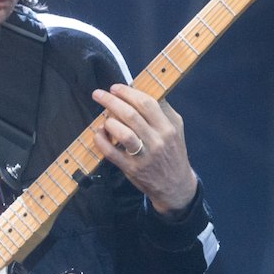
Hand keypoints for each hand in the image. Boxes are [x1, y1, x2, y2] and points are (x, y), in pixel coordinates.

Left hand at [92, 84, 197, 215]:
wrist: (175, 185)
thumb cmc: (172, 152)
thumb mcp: (175, 129)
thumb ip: (162, 110)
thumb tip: (141, 90)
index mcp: (168, 127)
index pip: (146, 103)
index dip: (128, 93)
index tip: (115, 88)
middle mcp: (157, 140)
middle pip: (131, 115)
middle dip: (111, 101)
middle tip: (98, 94)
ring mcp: (144, 156)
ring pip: (122, 133)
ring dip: (108, 121)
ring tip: (104, 118)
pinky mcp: (131, 169)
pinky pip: (111, 152)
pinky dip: (101, 140)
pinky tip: (98, 133)